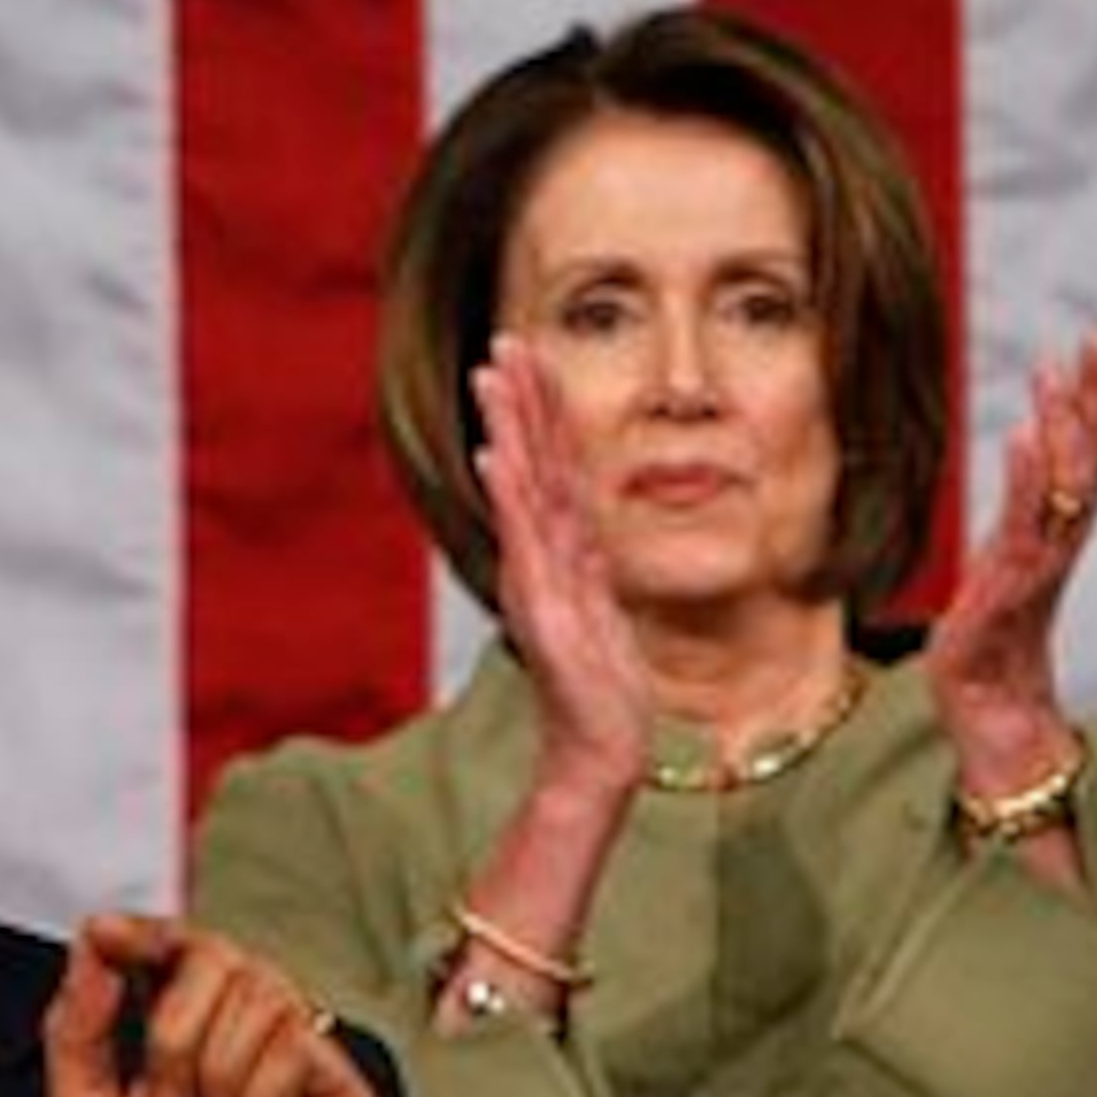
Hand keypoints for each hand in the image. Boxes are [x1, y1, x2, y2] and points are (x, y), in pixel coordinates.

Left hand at [42, 913, 375, 1096]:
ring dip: (213, 1083)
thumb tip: (91, 944)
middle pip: (217, 957)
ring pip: (260, 1000)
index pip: (178, 947)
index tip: (106, 934)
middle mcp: (246, 1038)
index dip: (147, 932)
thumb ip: (77, 1026)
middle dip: (171, 1036)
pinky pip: (297, 1050)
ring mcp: (300, 1065)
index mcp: (186, 1033)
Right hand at [473, 334, 652, 801]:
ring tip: (493, 379)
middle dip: (520, 402)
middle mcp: (544, 561)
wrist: (599, 754)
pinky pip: (527, 542)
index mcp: (561, 557)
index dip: (544, 414)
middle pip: (532, 467)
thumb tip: (586, 532)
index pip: (553, 470)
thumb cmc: (602, 693)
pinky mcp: (543, 610)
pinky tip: (497, 457)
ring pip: (525, 490)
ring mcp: (540, 582)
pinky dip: (511, 497)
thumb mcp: (603, 613)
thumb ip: (589, 568)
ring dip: (510, 430)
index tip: (533, 358)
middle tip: (505, 343)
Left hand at [923, 331, 1096, 788]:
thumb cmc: (998, 644)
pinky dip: (1029, 481)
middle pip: (1093, 461)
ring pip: (1066, 489)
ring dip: (1069, 428)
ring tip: (1065, 374)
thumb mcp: (1009, 565)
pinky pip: (1025, 529)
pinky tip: (1027, 435)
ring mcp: (1037, 566)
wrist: (994, 719)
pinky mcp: (1008, 592)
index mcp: (1060, 532)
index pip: (1094, 455)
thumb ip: (1025, 516)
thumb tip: (1027, 459)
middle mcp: (1058, 542)